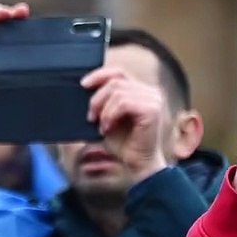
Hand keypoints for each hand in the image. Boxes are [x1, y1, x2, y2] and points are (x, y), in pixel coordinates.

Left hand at [83, 67, 168, 183]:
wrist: (137, 164)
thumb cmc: (123, 144)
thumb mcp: (108, 117)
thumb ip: (104, 101)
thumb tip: (85, 87)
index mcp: (141, 91)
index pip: (119, 72)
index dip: (99, 75)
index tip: (83, 85)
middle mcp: (151, 91)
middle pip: (115, 80)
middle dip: (97, 98)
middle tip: (90, 117)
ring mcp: (154, 99)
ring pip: (117, 91)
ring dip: (103, 110)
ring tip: (102, 126)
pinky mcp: (153, 109)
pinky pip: (123, 103)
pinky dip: (110, 115)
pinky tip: (108, 128)